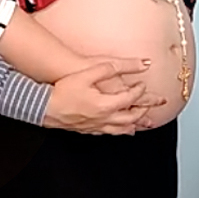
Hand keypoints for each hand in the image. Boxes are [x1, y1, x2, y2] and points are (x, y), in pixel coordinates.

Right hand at [43, 59, 165, 134]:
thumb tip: (136, 65)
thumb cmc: (64, 89)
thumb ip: (111, 68)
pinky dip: (121, 131)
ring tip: (145, 122)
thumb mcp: (87, 73)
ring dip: (136, 124)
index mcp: (106, 105)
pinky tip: (122, 130)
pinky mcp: (88, 130)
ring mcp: (96, 126)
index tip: (143, 84)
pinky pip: (110, 133)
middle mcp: (104, 118)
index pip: (130, 98)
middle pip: (131, 117)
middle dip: (144, 110)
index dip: (139, 91)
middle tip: (154, 105)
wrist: (44, 106)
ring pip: (122, 129)